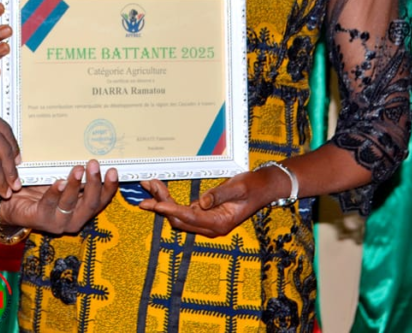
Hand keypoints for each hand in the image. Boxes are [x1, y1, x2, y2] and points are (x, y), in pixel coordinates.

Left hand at [0, 160, 118, 234]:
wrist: (11, 201)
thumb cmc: (39, 189)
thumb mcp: (60, 180)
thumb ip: (74, 175)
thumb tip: (87, 154)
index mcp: (81, 210)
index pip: (100, 201)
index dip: (109, 187)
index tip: (113, 171)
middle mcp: (73, 219)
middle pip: (90, 204)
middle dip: (94, 184)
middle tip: (94, 164)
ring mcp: (57, 222)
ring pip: (70, 204)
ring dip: (75, 185)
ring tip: (78, 168)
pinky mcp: (40, 220)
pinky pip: (49, 205)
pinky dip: (55, 193)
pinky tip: (58, 182)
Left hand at [138, 171, 274, 237]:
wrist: (263, 188)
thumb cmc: (253, 187)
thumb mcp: (238, 188)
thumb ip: (219, 195)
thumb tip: (201, 202)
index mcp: (219, 223)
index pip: (190, 218)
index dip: (171, 210)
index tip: (156, 204)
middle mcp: (210, 226)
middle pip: (179, 219)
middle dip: (161, 203)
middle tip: (148, 185)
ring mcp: (206, 221)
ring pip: (178, 215)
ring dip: (162, 201)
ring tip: (149, 184)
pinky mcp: (203, 214)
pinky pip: (182, 210)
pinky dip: (169, 200)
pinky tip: (159, 189)